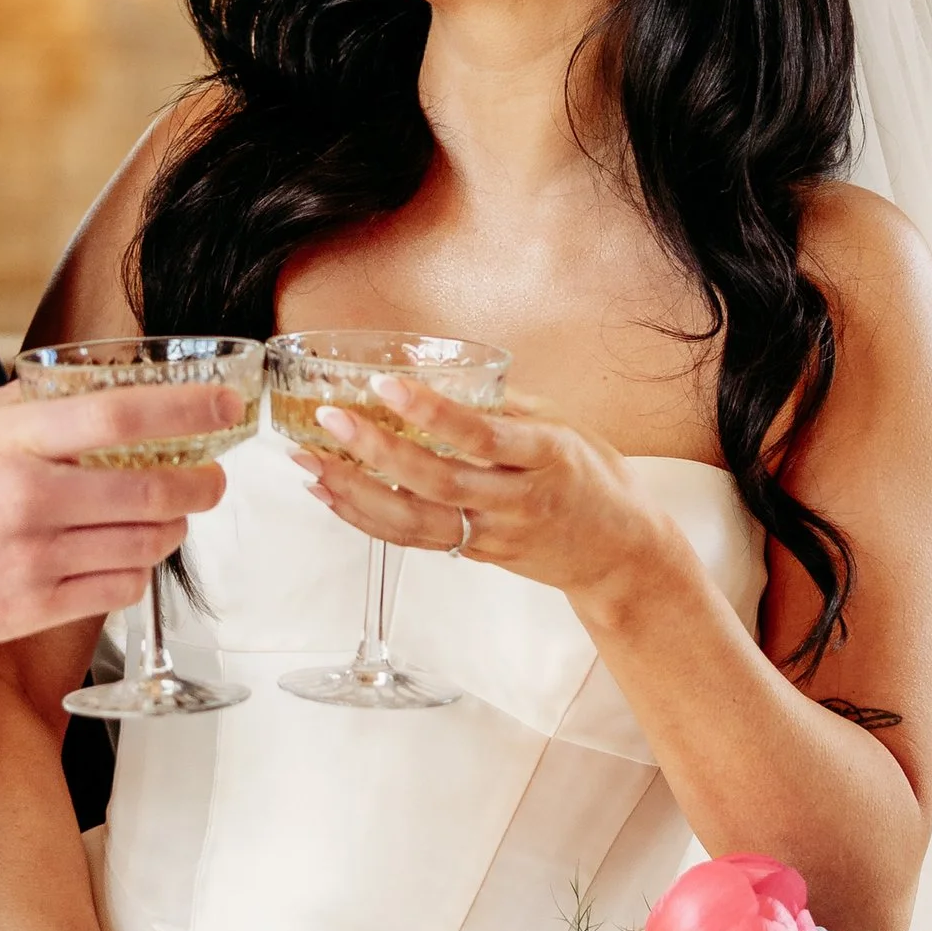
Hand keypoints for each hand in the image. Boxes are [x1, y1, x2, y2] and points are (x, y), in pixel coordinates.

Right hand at [0, 379, 241, 653]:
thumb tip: (86, 390)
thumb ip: (22, 406)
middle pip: (152, 489)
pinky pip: (116, 590)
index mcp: (9, 441)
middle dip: (202, 483)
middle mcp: (28, 500)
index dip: (187, 409)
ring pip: (143, 544)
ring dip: (172, 528)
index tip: (224, 407)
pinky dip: (135, 571)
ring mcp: (32, 560)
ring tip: (170, 516)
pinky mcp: (29, 609)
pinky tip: (125, 556)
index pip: (121, 415)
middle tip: (212, 476)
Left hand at [305, 376, 674, 621]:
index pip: (481, 435)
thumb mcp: (566, 426)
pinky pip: (413, 539)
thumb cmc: (594, 480)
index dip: (432, 412)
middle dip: (377, 452)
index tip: (387, 385)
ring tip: (311, 462)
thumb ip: (506, 404)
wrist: (620, 555)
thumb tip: (445, 375)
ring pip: (416, 522)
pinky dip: (366, 518)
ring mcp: (493, 534)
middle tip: (331, 421)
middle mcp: (516, 500)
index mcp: (545, 456)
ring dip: (355, 493)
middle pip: (437, 482)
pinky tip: (332, 494)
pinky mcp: (475, 555)